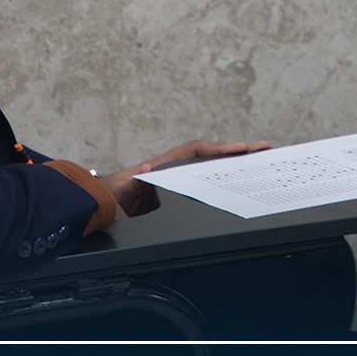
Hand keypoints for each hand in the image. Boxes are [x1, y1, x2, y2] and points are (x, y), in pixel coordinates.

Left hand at [101, 139, 269, 216]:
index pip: (194, 152)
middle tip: (264, 148)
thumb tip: (145, 171)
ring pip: (208, 170)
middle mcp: (171, 170)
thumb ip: (130, 183)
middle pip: (208, 157)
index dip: (218, 149)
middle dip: (236, 152)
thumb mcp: (116, 192)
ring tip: (259, 161)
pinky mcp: (173, 195)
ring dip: (232, 165)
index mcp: (161, 166)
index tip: (240, 149)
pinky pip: (202, 184)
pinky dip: (221, 180)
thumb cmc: (105, 199)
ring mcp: (173, 181)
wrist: (92, 207)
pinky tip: (236, 184)